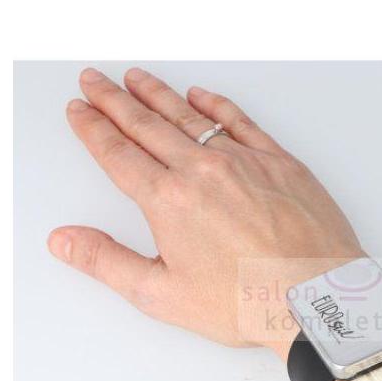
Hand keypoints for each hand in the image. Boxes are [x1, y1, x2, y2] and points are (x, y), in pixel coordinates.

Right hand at [48, 67, 363, 360]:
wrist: (317, 298)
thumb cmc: (247, 302)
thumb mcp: (163, 295)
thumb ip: (108, 262)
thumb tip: (64, 239)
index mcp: (169, 200)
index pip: (118, 154)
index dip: (93, 129)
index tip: (78, 110)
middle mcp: (202, 170)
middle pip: (147, 125)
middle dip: (114, 100)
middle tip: (93, 79)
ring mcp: (244, 161)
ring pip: (190, 117)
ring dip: (158, 95)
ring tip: (136, 78)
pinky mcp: (279, 162)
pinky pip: (240, 121)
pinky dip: (216, 106)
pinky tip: (201, 96)